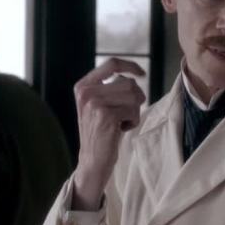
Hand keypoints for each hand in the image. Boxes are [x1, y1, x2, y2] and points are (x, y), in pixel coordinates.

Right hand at [72, 58, 145, 209]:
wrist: (92, 160)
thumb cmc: (102, 132)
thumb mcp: (99, 105)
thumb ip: (110, 88)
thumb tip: (134, 75)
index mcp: (83, 86)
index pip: (112, 64)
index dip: (130, 66)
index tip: (142, 74)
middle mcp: (86, 92)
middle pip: (128, 83)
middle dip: (135, 99)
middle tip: (126, 114)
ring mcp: (94, 103)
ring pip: (133, 96)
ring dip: (134, 111)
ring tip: (122, 122)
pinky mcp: (106, 115)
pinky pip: (133, 110)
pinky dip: (133, 121)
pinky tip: (121, 130)